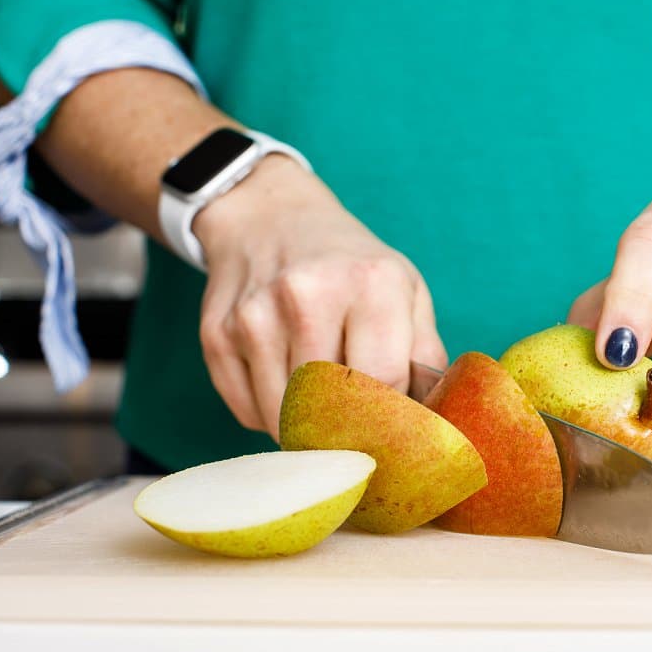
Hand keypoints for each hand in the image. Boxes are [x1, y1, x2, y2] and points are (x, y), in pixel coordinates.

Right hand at [193, 154, 446, 440]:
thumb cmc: (350, 264)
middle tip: (357, 433)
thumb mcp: (406, 290)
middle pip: (329, 407)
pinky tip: (284, 385)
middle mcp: (308, 296)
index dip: (391, 418)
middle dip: (347, 431)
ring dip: (305, 429)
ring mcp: (255, 316)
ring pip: (283, 418)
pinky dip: (270, 416)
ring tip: (320, 403)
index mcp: (370, 283)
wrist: (270, 217)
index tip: (394, 432)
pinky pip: (248, 413)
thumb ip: (426, 356)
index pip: (384, 383)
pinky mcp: (217, 336)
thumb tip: (434, 423)